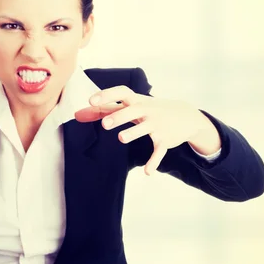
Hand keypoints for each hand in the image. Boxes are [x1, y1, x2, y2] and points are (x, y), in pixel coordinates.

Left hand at [74, 85, 211, 175]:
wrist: (186, 116)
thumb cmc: (148, 109)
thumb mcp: (130, 107)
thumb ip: (104, 109)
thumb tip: (77, 114)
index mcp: (136, 100)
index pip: (122, 92)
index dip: (106, 95)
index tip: (91, 100)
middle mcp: (147, 110)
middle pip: (132, 110)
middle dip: (119, 116)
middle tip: (105, 124)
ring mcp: (157, 125)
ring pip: (145, 129)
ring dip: (134, 133)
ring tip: (121, 139)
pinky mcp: (165, 140)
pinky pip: (159, 151)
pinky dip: (154, 161)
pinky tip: (147, 171)